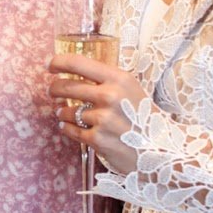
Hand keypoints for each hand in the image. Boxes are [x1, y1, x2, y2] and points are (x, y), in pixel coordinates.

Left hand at [47, 52, 144, 175]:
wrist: (162, 149)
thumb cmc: (144, 116)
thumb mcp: (130, 89)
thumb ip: (107, 80)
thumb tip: (75, 72)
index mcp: (118, 78)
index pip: (78, 63)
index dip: (58, 62)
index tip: (50, 65)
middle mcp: (110, 96)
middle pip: (65, 86)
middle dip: (54, 88)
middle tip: (52, 91)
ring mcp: (103, 119)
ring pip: (66, 110)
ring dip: (62, 111)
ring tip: (64, 112)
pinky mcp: (97, 139)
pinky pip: (70, 130)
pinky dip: (66, 128)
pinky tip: (68, 126)